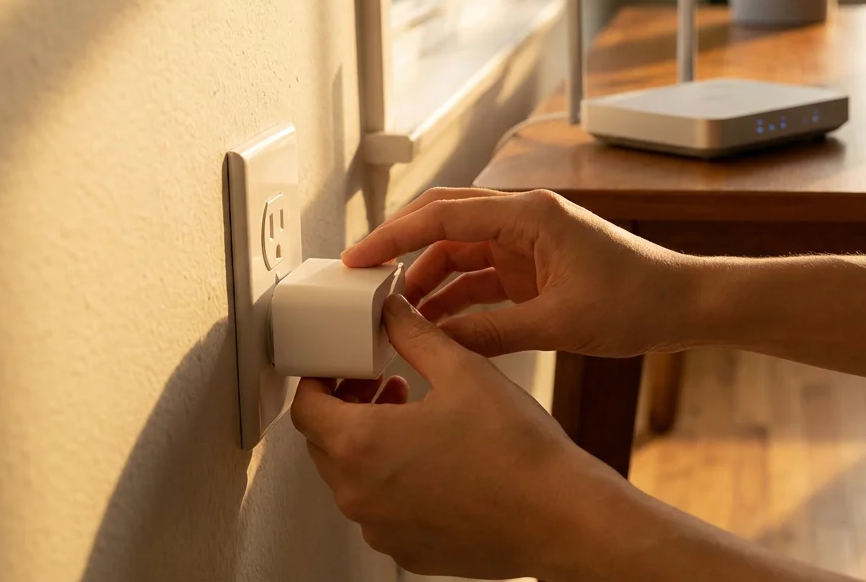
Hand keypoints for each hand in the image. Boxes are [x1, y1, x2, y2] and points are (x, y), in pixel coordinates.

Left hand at [291, 295, 635, 578]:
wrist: (559, 516)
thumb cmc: (517, 453)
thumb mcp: (463, 371)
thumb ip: (415, 336)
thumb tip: (393, 315)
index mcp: (362, 445)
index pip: (306, 408)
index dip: (319, 379)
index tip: (340, 366)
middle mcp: (360, 495)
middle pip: (325, 443)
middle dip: (347, 408)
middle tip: (382, 383)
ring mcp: (383, 529)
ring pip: (355, 479)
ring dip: (371, 444)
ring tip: (416, 418)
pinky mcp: (409, 550)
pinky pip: (384, 511)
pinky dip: (396, 483)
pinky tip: (438, 461)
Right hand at [341, 188, 700, 357]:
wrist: (683, 305)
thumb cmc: (638, 301)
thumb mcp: (558, 324)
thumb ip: (493, 332)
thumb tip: (438, 342)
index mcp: (530, 215)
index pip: (443, 215)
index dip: (392, 236)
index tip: (356, 259)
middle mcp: (525, 219)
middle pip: (443, 223)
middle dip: (400, 249)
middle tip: (361, 280)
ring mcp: (529, 242)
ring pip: (460, 253)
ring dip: (428, 280)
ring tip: (395, 315)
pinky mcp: (536, 266)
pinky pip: (482, 277)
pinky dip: (457, 298)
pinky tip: (435, 324)